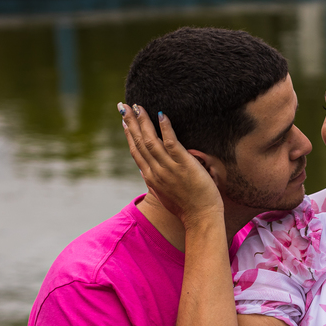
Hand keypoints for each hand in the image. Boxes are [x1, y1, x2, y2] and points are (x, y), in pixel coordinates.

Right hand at [119, 103, 222, 225]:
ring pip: (151, 140)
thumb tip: (143, 170)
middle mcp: (156, 172)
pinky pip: (171, 143)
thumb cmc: (186, 209)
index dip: (129, 135)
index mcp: (151, 178)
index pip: (136, 152)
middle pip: (139, 143)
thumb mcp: (164, 194)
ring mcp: (169, 168)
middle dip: (131, 123)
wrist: (201, 219)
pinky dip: (166, 128)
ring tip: (139, 106)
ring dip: (143, 122)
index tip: (125, 121)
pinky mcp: (184, 165)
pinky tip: (161, 115)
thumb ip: (154, 181)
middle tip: (124, 106)